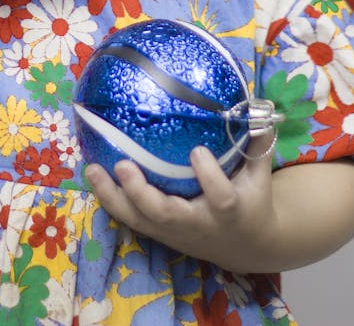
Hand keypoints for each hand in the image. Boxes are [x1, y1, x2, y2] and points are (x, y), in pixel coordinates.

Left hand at [85, 134, 279, 273]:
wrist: (246, 247)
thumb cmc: (252, 201)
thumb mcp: (261, 176)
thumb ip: (258, 144)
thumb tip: (257, 107)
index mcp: (228, 211)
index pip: (220, 197)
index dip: (209, 177)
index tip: (198, 151)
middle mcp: (197, 224)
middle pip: (166, 214)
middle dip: (142, 192)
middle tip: (123, 164)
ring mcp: (173, 231)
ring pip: (139, 220)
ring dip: (113, 196)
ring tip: (92, 169)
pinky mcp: (158, 233)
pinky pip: (130, 219)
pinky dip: (109, 200)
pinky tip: (92, 175)